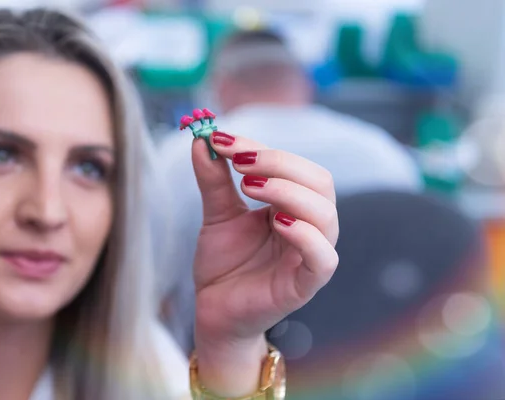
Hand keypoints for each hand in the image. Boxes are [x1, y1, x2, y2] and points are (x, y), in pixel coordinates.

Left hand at [191, 132, 338, 395]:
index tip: (223, 139)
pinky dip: (305, 235)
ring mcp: (310, 255)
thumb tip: (202, 141)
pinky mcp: (306, 285)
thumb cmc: (225, 264)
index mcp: (293, 206)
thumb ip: (214, 180)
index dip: (262, 148)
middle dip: (280, 163)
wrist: (214, 311)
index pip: (294, 166)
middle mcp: (309, 226)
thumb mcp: (217, 215)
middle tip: (240, 161)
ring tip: (249, 185)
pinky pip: (323, 258)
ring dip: (289, 191)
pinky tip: (277, 222)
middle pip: (318, 182)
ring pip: (325, 214)